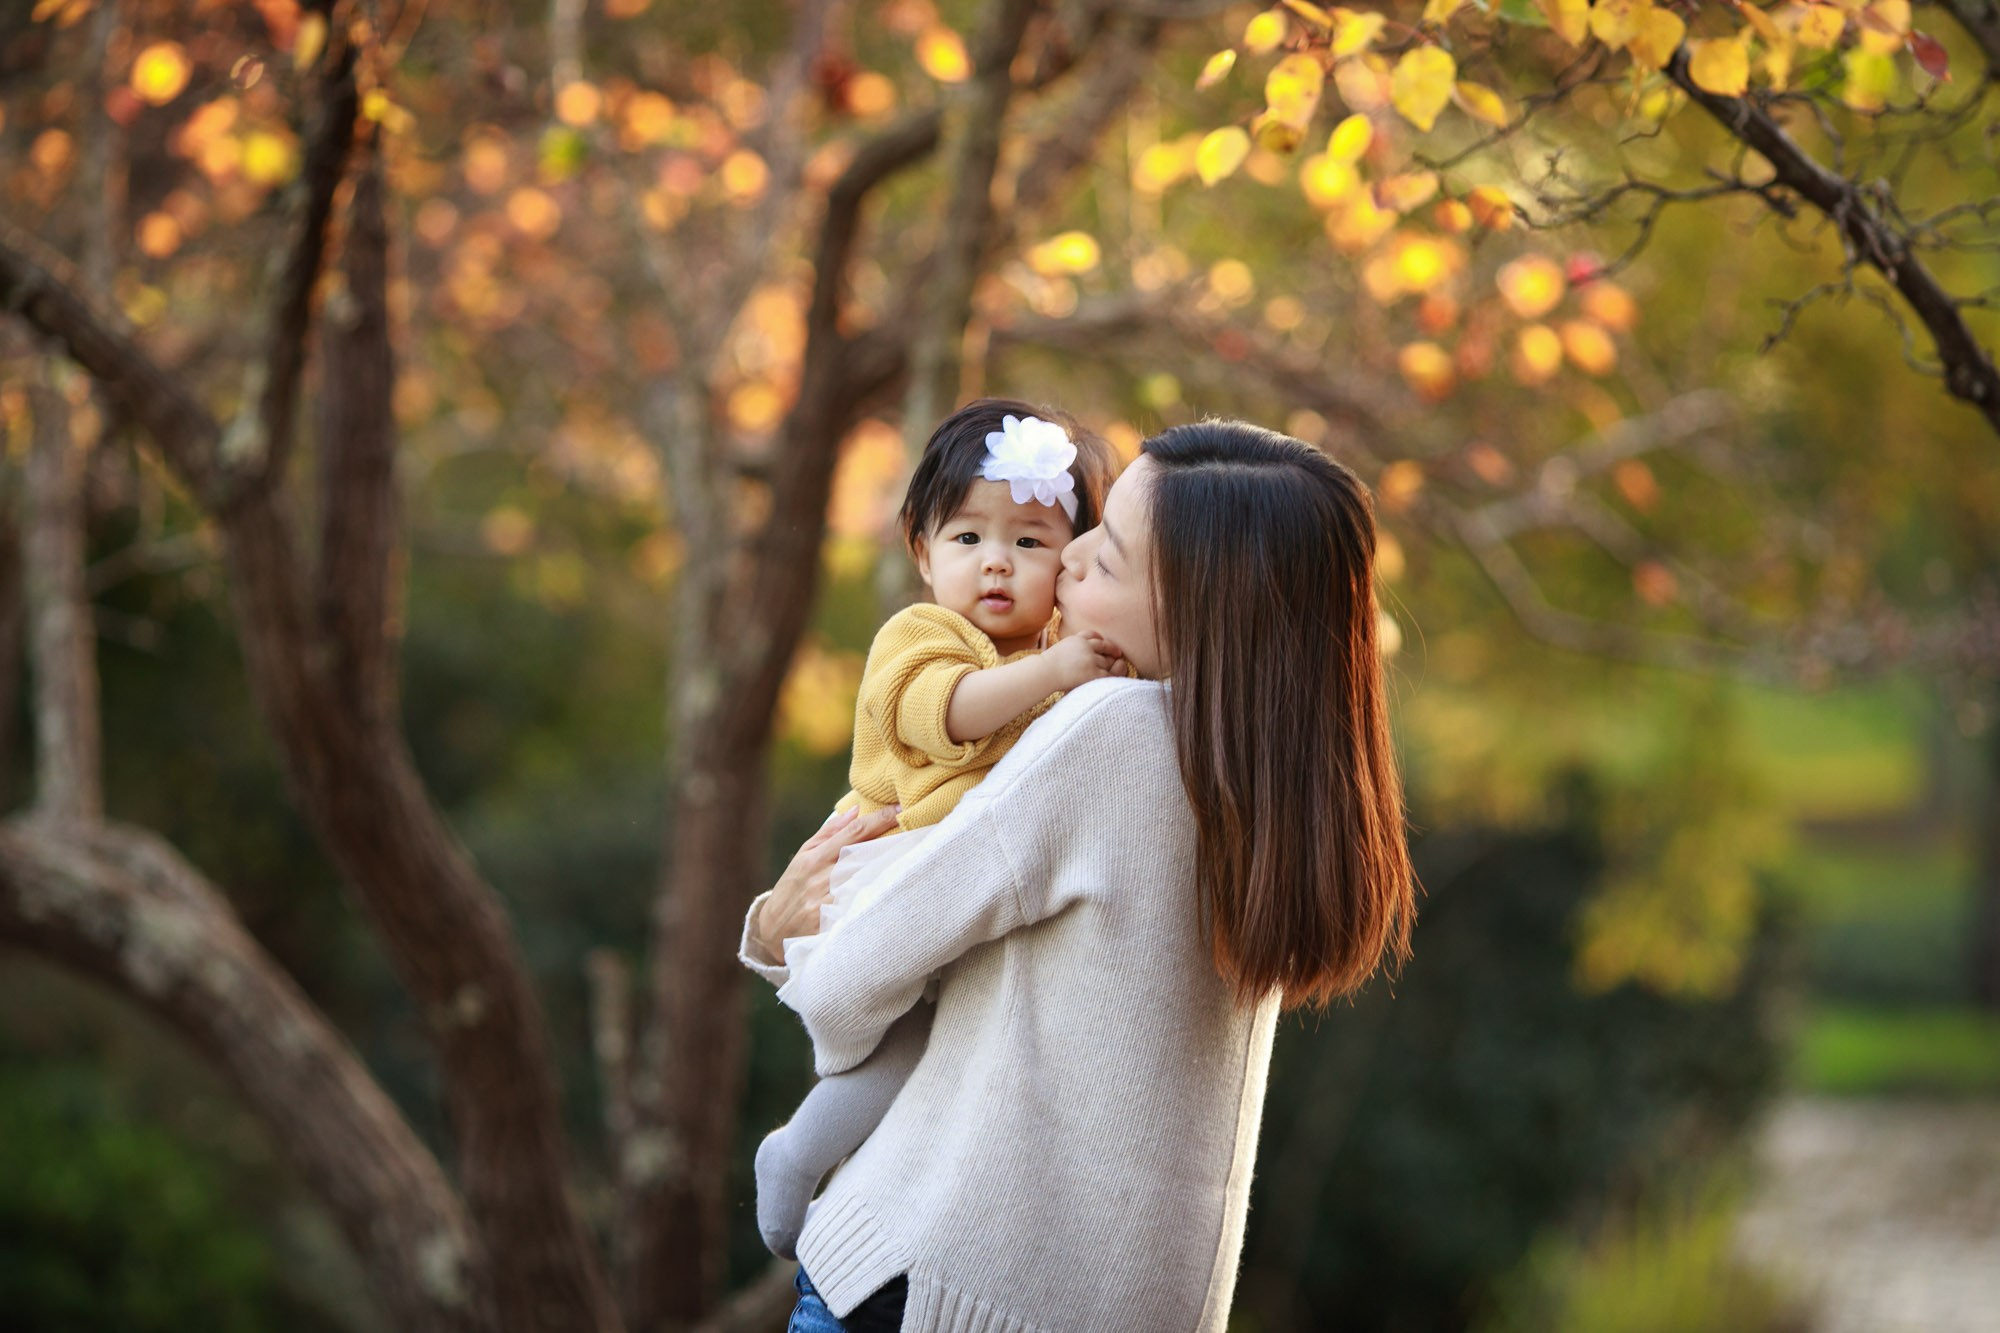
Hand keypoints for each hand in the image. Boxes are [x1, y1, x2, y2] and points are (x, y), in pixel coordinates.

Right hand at [750, 805, 902, 962]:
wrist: (774, 932)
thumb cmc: (792, 889)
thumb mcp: (804, 856)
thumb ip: (830, 833)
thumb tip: (855, 809)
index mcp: (816, 858)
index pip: (854, 833)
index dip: (880, 819)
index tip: (901, 810)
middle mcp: (824, 879)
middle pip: (869, 856)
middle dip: (894, 843)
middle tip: (920, 832)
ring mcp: (830, 904)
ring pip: (870, 882)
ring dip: (892, 871)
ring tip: (917, 860)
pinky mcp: (835, 925)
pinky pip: (864, 909)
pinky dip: (881, 899)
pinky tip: (899, 894)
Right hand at [1040, 629, 1121, 690]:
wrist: (1045, 672)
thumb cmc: (1047, 665)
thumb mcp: (1060, 648)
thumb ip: (1071, 647)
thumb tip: (1072, 653)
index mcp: (1078, 639)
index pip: (1094, 635)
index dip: (1101, 639)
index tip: (1104, 642)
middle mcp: (1086, 646)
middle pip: (1104, 646)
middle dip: (1111, 650)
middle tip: (1118, 654)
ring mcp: (1091, 659)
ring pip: (1107, 661)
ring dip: (1111, 665)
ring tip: (1118, 666)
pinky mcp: (1093, 672)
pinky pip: (1107, 674)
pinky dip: (1111, 676)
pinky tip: (1112, 678)